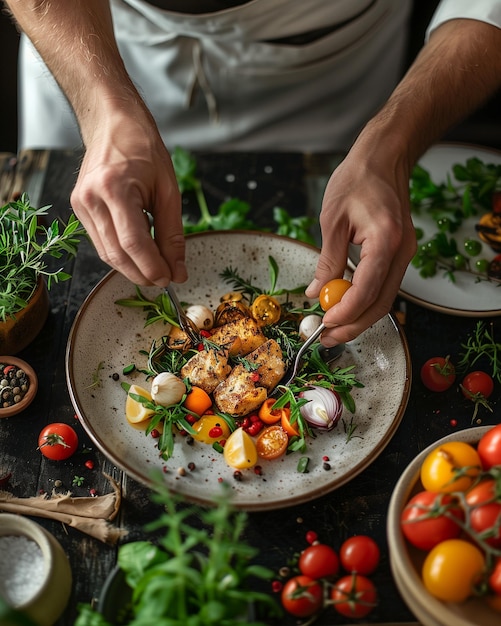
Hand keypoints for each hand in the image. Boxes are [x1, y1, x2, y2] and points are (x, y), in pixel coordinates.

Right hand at [70, 113, 186, 286]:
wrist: (113, 122)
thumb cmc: (143, 148)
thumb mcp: (168, 190)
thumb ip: (172, 234)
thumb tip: (178, 268)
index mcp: (114, 189)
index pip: (133, 243)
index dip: (152, 266)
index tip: (171, 278)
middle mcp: (91, 199)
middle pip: (117, 254)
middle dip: (142, 273)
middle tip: (166, 279)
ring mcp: (81, 205)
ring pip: (107, 253)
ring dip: (132, 268)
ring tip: (156, 269)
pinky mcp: (80, 209)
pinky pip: (102, 242)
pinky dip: (122, 254)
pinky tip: (139, 254)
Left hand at [306, 150, 416, 343]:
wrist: (384, 158)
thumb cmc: (357, 179)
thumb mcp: (332, 219)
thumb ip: (327, 259)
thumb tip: (317, 292)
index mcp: (386, 240)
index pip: (367, 290)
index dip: (345, 313)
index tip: (324, 324)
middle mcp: (402, 252)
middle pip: (381, 304)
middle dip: (353, 326)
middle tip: (326, 337)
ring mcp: (404, 255)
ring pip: (384, 299)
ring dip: (358, 317)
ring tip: (331, 327)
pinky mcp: (398, 254)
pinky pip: (383, 286)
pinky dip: (364, 300)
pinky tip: (343, 305)